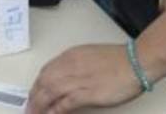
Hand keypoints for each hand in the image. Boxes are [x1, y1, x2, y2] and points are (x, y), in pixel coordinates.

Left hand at [27, 44, 143, 113]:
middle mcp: (71, 66)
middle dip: (33, 96)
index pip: (46, 71)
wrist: (137, 61)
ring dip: (39, 105)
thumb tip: (66, 79)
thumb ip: (75, 66)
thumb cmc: (118, 59)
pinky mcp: (88, 93)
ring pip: (50, 93)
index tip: (33, 93)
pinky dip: (55, 110)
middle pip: (44, 82)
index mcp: (71, 56)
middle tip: (29, 108)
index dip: (37, 84)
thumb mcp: (90, 57)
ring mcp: (79, 80)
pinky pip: (65, 103)